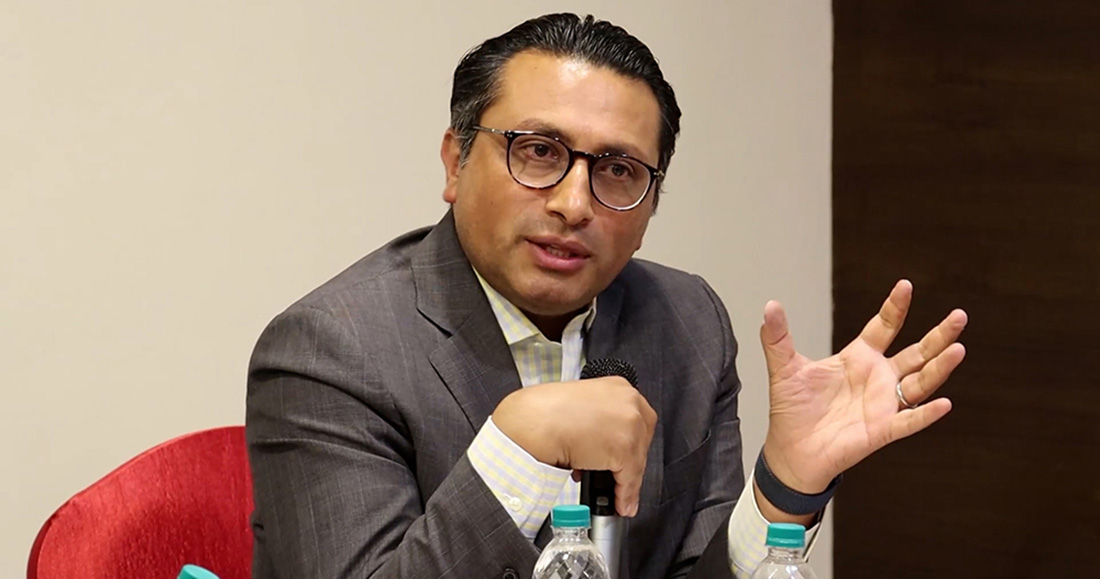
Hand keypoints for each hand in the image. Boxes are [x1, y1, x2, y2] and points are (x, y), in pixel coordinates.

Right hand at [492, 377, 656, 516]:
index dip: (631, 442)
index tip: (625, 457)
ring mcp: (629, 423)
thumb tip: (600, 442)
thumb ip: (598, 421)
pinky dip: (624, 494)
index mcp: (618, 387)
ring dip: (627, 481)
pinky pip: (630, 478)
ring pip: (638, 461)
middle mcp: (628, 401)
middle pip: (642, 440)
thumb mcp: (581, 407)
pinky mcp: (625, 448)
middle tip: (618, 475)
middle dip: (631, 461)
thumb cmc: (546, 413)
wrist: (535, 421)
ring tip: (616, 492)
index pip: (637, 419)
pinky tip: (618, 502)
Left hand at [760, 280, 967, 493]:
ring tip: (958, 349)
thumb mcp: (784, 369)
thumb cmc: (792, 410)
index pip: (883, 327)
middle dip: (938, 335)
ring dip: (939, 368)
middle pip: (916, 352)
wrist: (789, 451)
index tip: (905, 286)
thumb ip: (778, 338)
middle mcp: (878, 378)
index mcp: (858, 358)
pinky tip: (943, 404)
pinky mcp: (882, 430)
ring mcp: (883, 404)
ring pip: (920, 383)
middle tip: (959, 316)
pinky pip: (909, 421)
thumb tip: (769, 306)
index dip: (894, 308)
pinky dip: (925, 414)